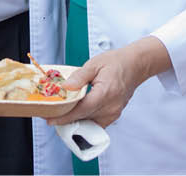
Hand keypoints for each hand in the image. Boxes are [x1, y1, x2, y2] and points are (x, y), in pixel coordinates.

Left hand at [47, 36, 169, 127]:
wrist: (135, 65)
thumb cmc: (116, 62)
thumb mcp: (94, 64)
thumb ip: (79, 77)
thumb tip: (65, 88)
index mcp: (105, 93)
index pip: (82, 110)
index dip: (65, 117)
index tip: (51, 120)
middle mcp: (111, 106)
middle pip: (84, 118)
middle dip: (66, 119)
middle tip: (50, 115)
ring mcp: (114, 113)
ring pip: (89, 123)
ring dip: (75, 121)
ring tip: (61, 114)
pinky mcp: (114, 115)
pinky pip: (96, 123)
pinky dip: (85, 120)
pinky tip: (76, 114)